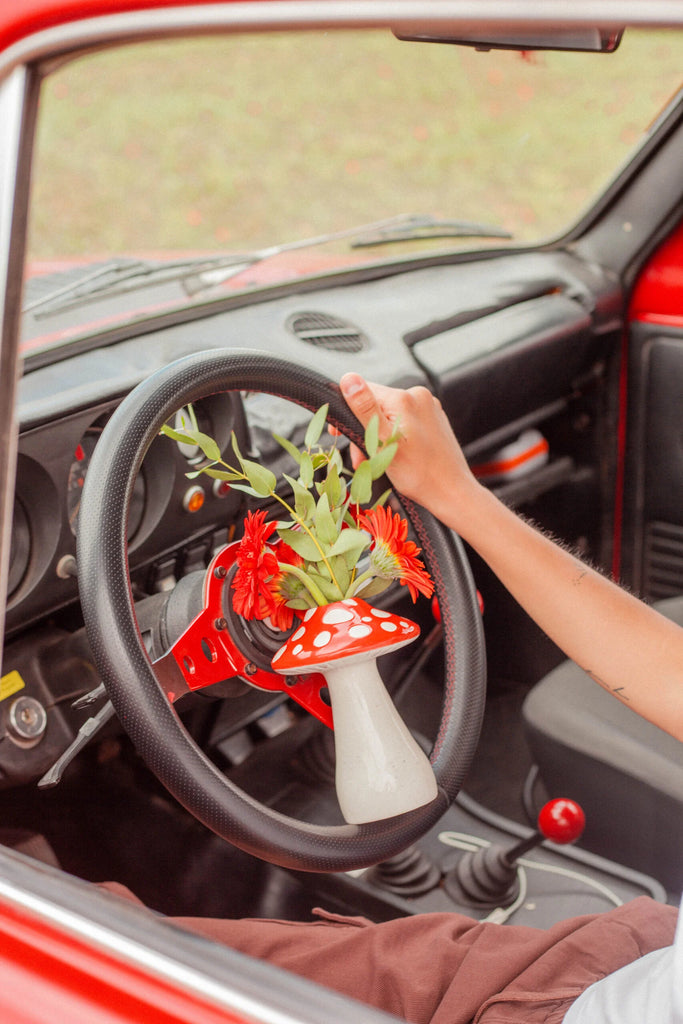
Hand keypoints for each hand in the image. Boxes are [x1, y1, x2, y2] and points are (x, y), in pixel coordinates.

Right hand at [339, 373, 480, 528]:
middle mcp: (418, 396)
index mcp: (404, 398)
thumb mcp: (383, 441)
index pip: (363, 391)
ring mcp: (428, 408)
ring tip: (377, 463)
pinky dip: (393, 438)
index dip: (347, 411)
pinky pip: (404, 422)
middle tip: (361, 460)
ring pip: (389, 415)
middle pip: (376, 405)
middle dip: (364, 431)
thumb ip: (365, 408)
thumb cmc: (419, 473)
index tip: (338, 434)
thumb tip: (347, 378)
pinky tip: (394, 457)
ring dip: (377, 437)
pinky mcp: (433, 420)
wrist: (452, 492)